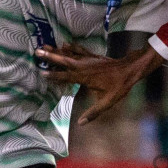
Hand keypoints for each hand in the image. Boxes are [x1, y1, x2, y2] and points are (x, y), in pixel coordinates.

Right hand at [38, 43, 162, 124]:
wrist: (130, 69)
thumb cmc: (119, 86)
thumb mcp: (108, 102)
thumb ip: (94, 112)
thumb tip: (81, 123)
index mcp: (85, 78)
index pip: (65, 76)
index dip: (53, 75)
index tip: (41, 73)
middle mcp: (84, 66)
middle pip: (64, 60)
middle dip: (50, 56)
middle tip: (37, 51)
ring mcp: (88, 59)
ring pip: (69, 53)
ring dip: (57, 50)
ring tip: (44, 45)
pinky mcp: (93, 56)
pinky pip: (79, 50)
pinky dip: (70, 47)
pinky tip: (64, 44)